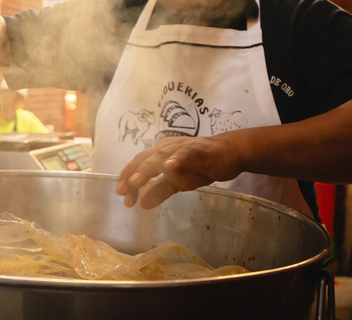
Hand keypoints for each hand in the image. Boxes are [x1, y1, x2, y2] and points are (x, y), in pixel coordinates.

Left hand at [115, 135, 242, 209]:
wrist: (230, 152)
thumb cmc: (201, 166)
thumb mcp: (179, 183)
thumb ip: (160, 191)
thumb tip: (142, 205)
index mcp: (158, 154)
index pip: (138, 164)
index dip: (127, 178)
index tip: (121, 194)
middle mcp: (166, 148)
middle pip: (144, 160)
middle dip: (132, 175)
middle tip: (123, 192)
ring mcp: (181, 147)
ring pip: (160, 157)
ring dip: (147, 169)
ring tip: (136, 182)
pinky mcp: (198, 150)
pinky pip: (185, 154)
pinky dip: (176, 160)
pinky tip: (169, 166)